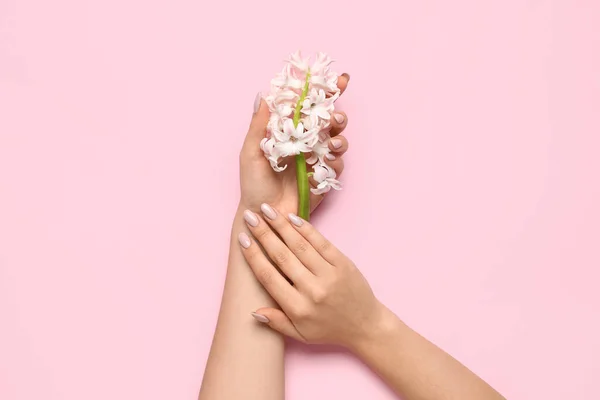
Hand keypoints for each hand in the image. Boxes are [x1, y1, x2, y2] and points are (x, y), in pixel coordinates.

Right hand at [237, 203, 388, 348]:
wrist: (366, 326)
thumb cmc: (330, 330)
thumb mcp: (301, 334)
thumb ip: (277, 322)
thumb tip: (253, 311)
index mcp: (298, 308)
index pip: (269, 277)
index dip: (254, 256)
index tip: (242, 239)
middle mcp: (313, 290)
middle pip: (282, 256)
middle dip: (264, 234)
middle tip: (250, 216)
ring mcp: (329, 275)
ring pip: (300, 245)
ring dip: (281, 225)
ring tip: (267, 210)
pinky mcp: (343, 264)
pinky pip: (321, 243)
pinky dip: (306, 229)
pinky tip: (292, 217)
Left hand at [238, 75, 349, 215]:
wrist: (264, 214)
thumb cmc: (253, 183)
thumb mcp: (251, 152)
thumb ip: (258, 125)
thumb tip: (262, 95)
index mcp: (290, 130)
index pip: (309, 105)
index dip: (325, 90)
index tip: (339, 79)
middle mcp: (306, 141)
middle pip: (331, 120)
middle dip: (338, 114)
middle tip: (335, 116)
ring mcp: (317, 159)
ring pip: (339, 141)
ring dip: (341, 137)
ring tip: (334, 142)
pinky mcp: (325, 178)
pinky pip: (337, 166)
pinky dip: (335, 162)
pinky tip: (326, 165)